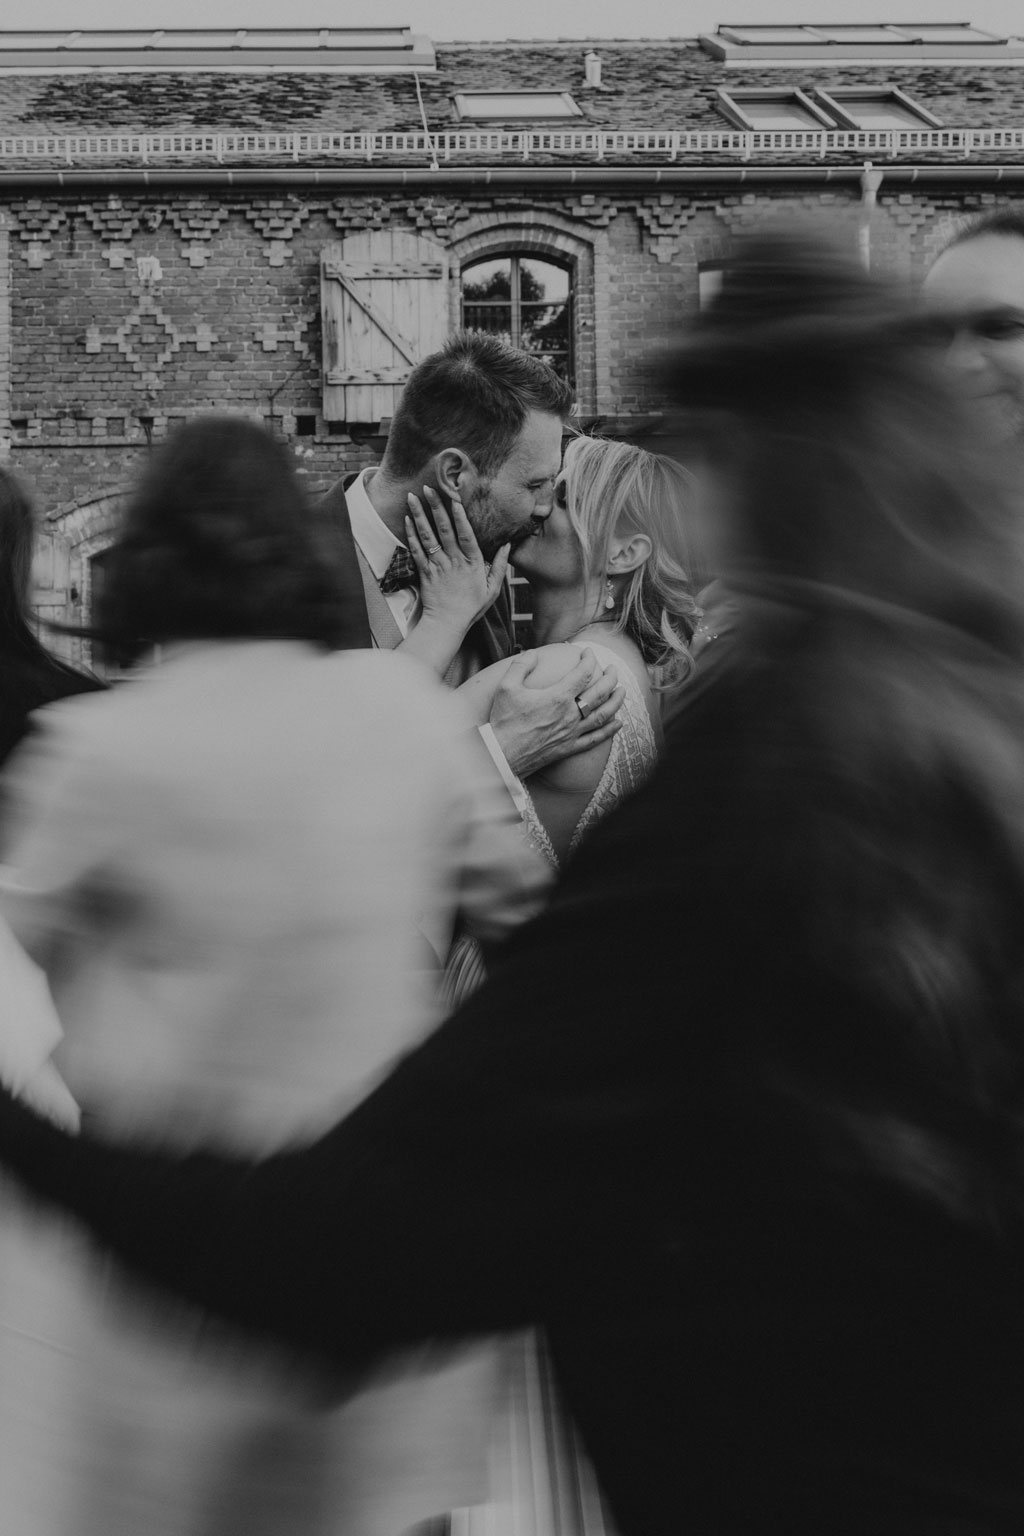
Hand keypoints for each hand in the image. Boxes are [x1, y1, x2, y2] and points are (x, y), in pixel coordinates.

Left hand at [405, 487, 509, 637]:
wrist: (447, 624)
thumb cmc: (471, 607)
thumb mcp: (493, 588)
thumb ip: (501, 566)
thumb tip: (507, 545)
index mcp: (472, 563)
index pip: (466, 535)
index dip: (459, 517)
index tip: (455, 500)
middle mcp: (453, 561)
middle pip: (443, 530)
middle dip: (435, 507)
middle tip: (429, 488)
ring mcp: (437, 566)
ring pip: (427, 536)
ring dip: (419, 515)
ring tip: (413, 497)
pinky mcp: (424, 572)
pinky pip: (416, 550)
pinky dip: (410, 534)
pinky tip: (407, 519)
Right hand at [488, 647, 625, 779]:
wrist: (501, 754)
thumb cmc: (503, 720)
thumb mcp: (506, 686)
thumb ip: (521, 665)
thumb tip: (533, 652)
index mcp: (557, 697)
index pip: (583, 673)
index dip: (589, 659)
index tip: (588, 652)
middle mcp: (570, 714)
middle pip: (600, 692)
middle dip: (610, 677)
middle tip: (613, 668)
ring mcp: (572, 733)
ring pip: (603, 715)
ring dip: (616, 701)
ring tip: (623, 691)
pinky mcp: (569, 748)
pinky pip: (595, 739)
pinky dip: (609, 730)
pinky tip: (618, 723)